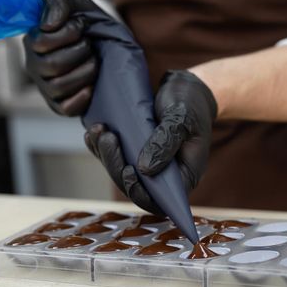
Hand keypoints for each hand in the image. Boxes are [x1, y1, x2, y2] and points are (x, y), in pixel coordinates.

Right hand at [23, 0, 99, 116]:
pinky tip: (91, 86)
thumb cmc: (86, 26)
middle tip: (90, 46)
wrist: (106, 47)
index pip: (41, 43)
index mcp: (33, 42)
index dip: (67, 34)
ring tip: (94, 62)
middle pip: (52, 65)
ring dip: (84, 72)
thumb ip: (59, 4)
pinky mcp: (60, 105)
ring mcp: (46, 87)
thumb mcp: (75, 6)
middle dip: (79, 53)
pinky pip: (65, 108)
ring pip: (59, 86)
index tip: (81, 27)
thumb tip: (49, 25)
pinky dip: (80, 98)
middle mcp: (35, 66)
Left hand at [85, 70, 216, 213]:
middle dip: (116, 165)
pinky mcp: (135, 151)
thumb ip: (166, 142)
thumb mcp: (182, 118)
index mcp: (185, 174)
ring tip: (100, 130)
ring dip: (106, 154)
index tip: (128, 171)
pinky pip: (115, 157)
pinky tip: (94, 131)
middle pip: (134, 186)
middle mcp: (165, 175)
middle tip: (108, 139)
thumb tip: (144, 170)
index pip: (161, 200)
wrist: (186, 87)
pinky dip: (101, 146)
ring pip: (121, 172)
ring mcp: (148, 164)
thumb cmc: (191, 103)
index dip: (140, 193)